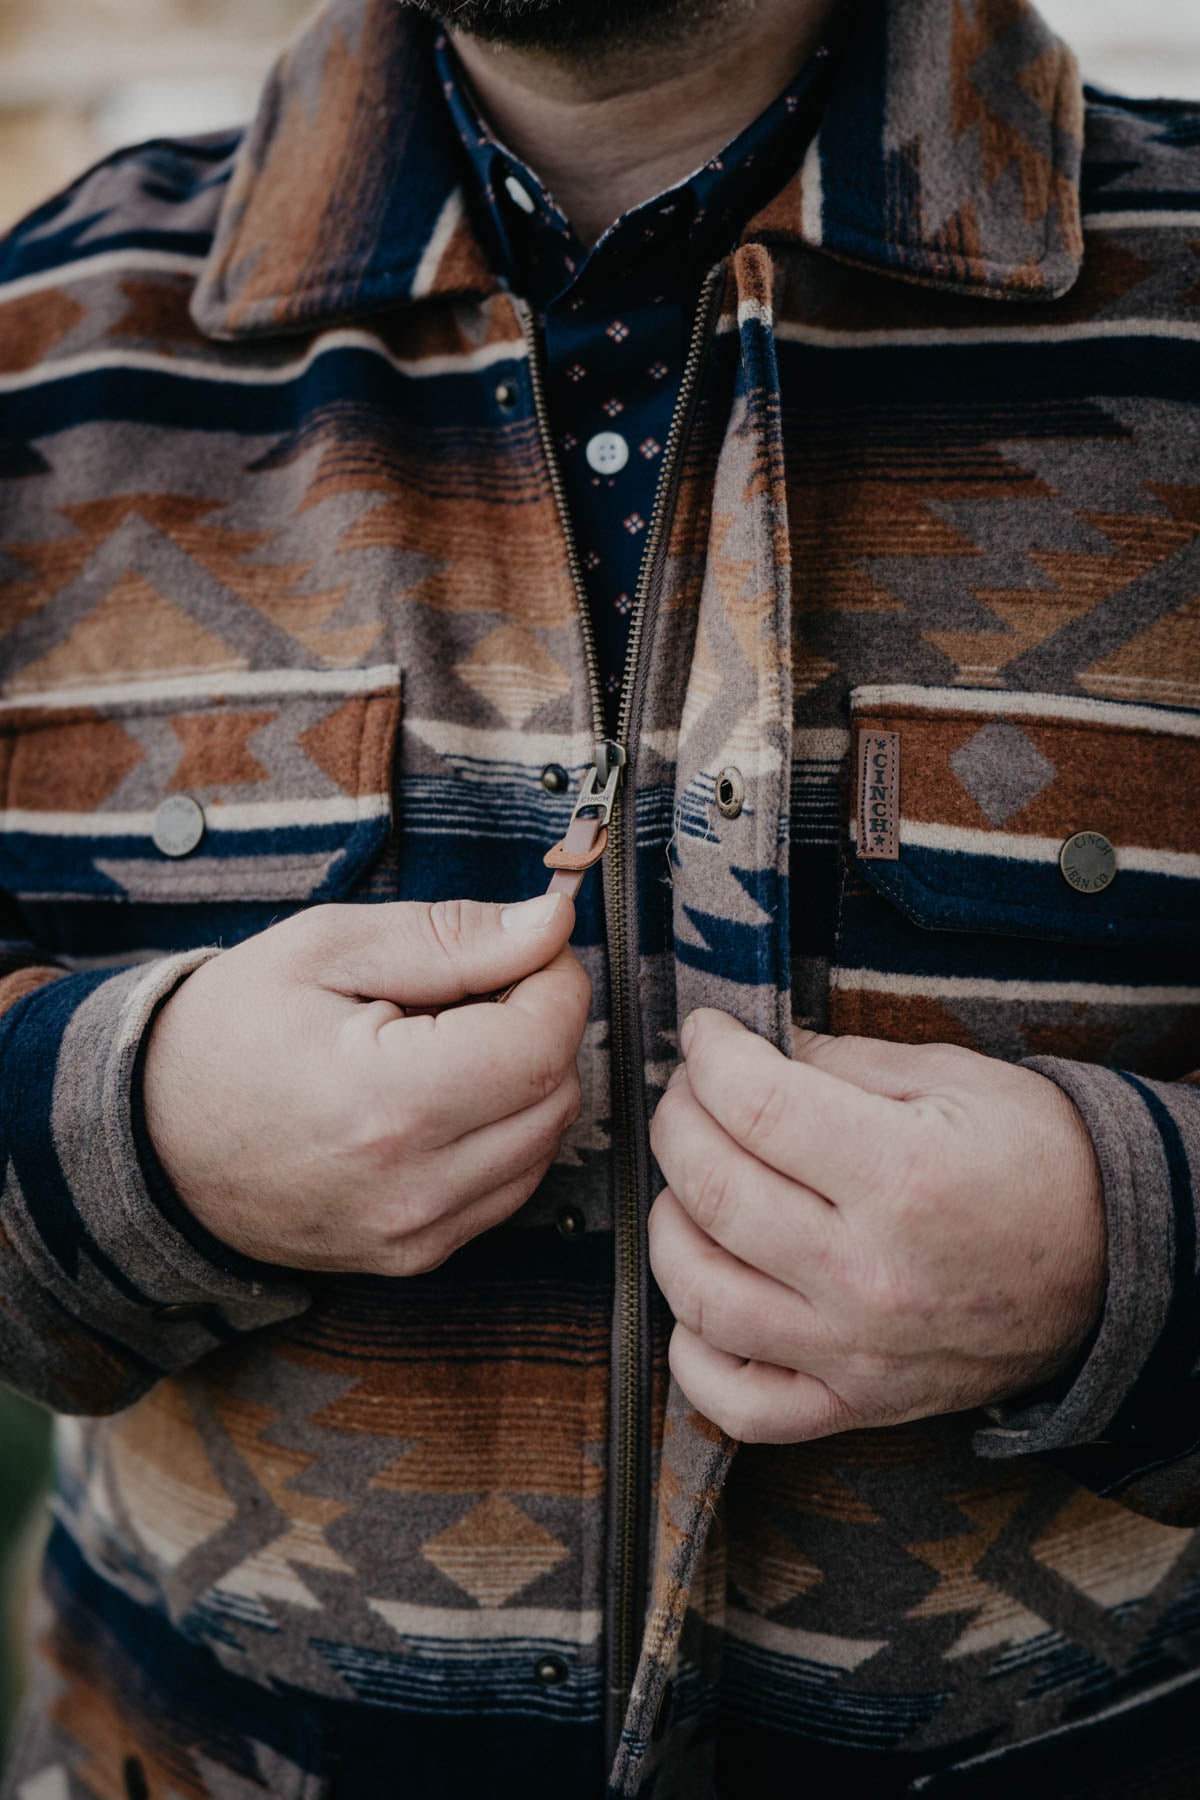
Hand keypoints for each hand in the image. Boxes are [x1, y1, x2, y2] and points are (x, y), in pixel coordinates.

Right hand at [144, 895, 589, 1275]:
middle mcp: (412, 1187)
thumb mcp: (327, 947)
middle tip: (475, 987)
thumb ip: (452, 937)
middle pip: (557, 1092)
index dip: (555, 979)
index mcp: (386, 1103)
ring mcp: (416, 1235)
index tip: (525, 947)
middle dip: (541, 1024)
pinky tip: (442, 1095)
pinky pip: (511, 1185)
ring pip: (545, 1142)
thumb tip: (554, 922)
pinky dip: (503, 1130)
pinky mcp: (418, 1256)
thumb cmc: (230, 1029)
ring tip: (446, 1042)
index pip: (544, 1041)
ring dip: (525, 1080)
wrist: (150, 1139)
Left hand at [648, 1012, 1105, 1443]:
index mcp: (902, 1177)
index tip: (706, 1036)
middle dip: (678, 1121)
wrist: (1114, 1261)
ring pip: (702, 1298)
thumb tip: (748, 1054)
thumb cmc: (1034, 1159)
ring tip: (689, 1187)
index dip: (711, 1056)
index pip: (755, 1105)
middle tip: (690, 1096)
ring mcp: (858, 1352)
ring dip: (670, 1228)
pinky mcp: (857, 1404)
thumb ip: (839, 1063)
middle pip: (712, 1190)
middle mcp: (871, 1274)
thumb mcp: (951, 1078)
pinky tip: (701, 1301)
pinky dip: (694, 1356)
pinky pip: (739, 1404)